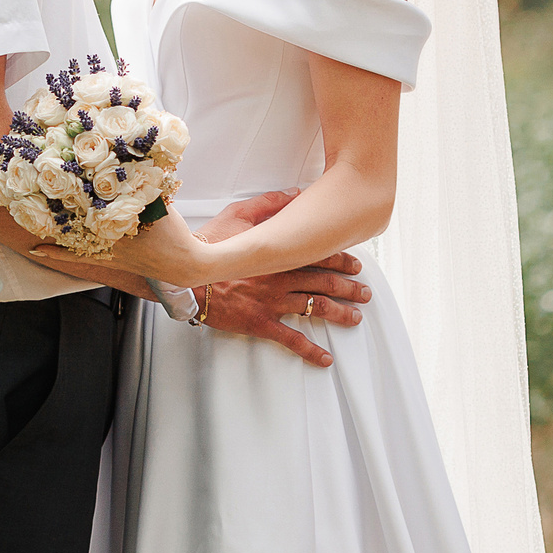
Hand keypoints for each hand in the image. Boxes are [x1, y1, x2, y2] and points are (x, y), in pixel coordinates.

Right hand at [187, 189, 367, 368]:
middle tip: (364, 292)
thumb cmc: (210, 245)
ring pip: (316, 309)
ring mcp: (273, 302)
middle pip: (325, 283)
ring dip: (340, 314)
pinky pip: (291, 339)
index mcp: (280, 253)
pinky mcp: (261, 322)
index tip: (356, 264)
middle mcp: (282, 277)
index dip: (341, 259)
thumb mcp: (237, 215)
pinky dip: (310, 350)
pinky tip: (325, 358)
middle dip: (349, 287)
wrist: (188, 277)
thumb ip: (268, 205)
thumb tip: (294, 194)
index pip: (319, 256)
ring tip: (356, 318)